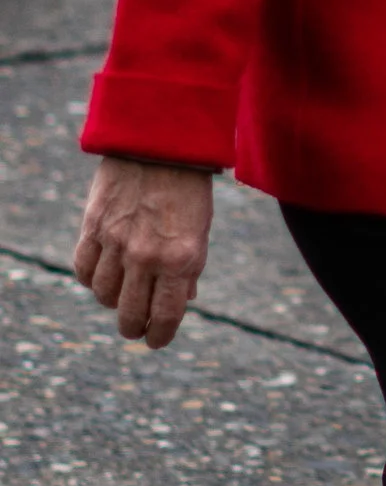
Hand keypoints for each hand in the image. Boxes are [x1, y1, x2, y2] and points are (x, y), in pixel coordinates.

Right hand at [74, 157, 213, 347]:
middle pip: (130, 313)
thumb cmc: (188, 188)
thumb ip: (189, 269)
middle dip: (133, 328)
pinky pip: (84, 270)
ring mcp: (116, 242)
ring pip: (104, 295)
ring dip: (113, 302)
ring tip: (121, 297)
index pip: (166, 315)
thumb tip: (184, 301)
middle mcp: (146, 256)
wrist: (159, 144)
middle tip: (135, 328)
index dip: (160, 336)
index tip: (156, 342)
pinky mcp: (93, 227)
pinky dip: (92, 280)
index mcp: (180, 259)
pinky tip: (101, 277)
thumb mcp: (200, 231)